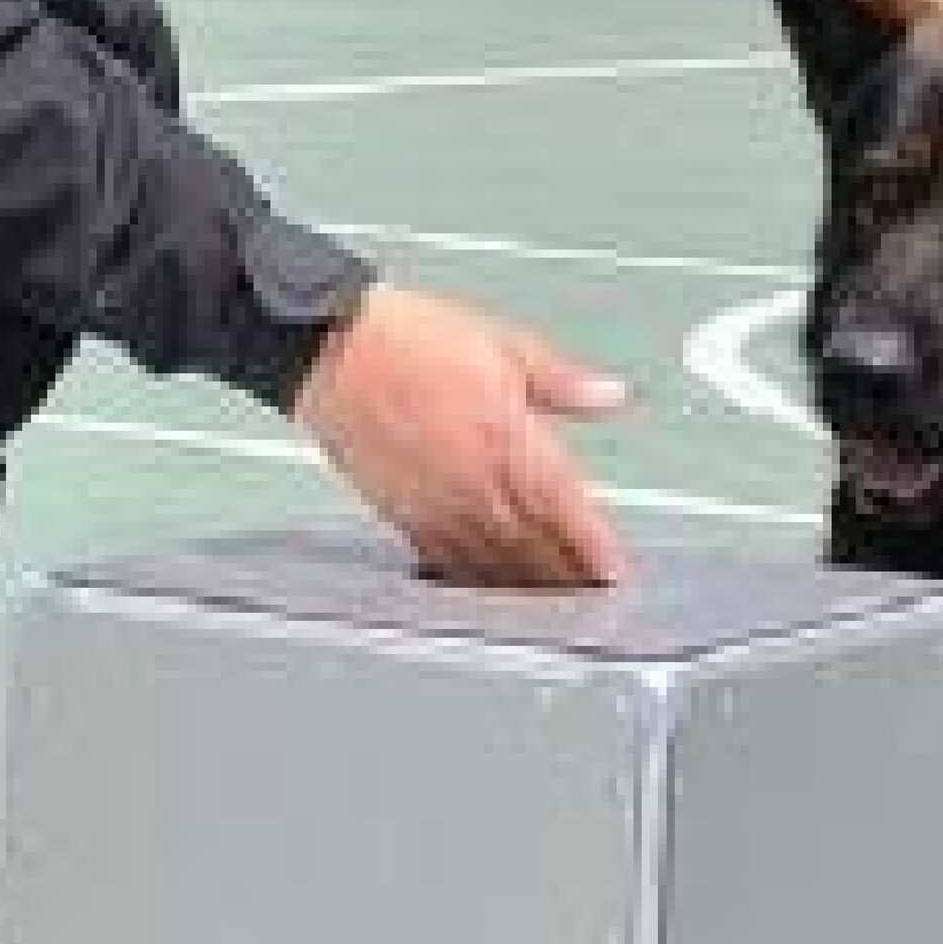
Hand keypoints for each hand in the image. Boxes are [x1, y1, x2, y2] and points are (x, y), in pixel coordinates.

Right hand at [288, 283, 630, 586]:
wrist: (328, 346)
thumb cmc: (407, 338)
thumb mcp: (501, 344)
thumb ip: (561, 380)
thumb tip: (610, 395)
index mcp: (510, 440)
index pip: (567, 510)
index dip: (595, 547)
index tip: (614, 571)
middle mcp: (476, 481)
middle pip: (533, 548)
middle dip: (566, 578)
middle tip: (589, 600)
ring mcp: (435, 501)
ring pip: (489, 562)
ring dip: (522, 587)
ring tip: (545, 605)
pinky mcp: (396, 508)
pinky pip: (439, 557)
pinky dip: (465, 577)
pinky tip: (477, 585)